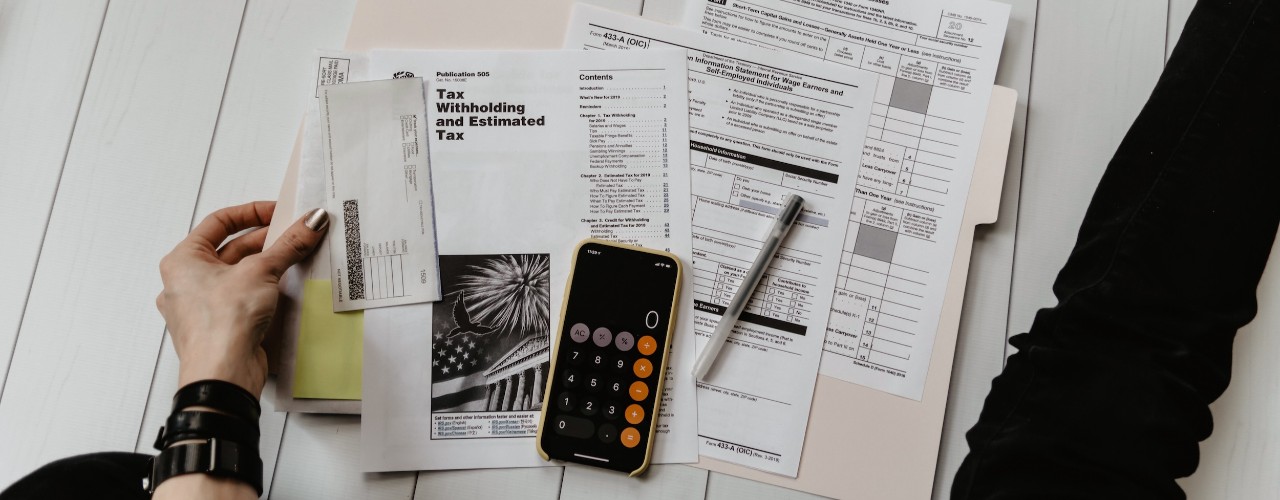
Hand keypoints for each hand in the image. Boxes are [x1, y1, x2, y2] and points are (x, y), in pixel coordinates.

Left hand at [156, 201, 328, 396]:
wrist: (222, 375)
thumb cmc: (220, 325)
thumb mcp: (261, 271)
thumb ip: (288, 244)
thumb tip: (310, 222)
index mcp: (182, 260)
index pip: (219, 222)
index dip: (252, 212)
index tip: (279, 212)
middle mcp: (186, 282)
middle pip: (231, 249)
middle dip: (266, 241)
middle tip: (296, 234)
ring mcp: (202, 307)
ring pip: (239, 275)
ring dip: (267, 265)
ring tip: (295, 257)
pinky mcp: (220, 327)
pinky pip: (243, 298)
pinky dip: (264, 289)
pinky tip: (284, 287)